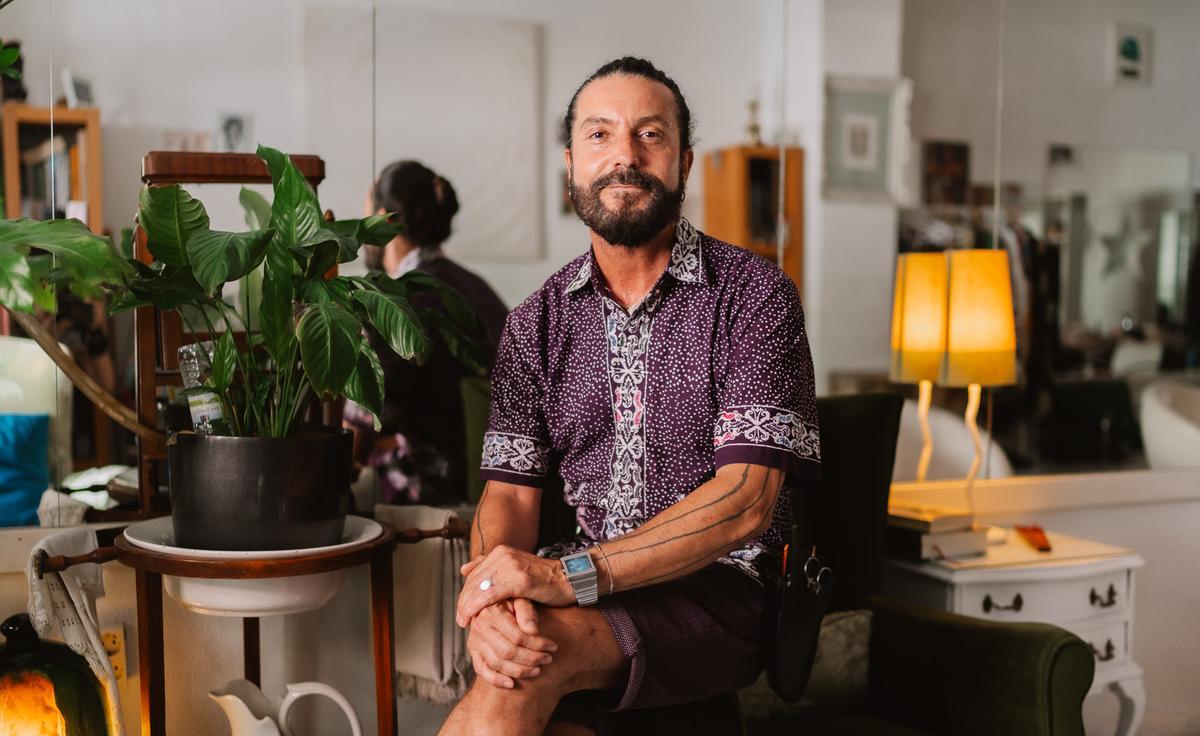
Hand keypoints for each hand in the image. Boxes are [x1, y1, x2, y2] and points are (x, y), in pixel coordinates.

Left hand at [456, 545, 574, 626]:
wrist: (570, 579)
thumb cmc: (545, 579)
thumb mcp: (515, 569)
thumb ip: (491, 567)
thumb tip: (464, 568)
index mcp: (501, 551)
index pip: (475, 573)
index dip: (465, 592)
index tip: (461, 609)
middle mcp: (504, 555)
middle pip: (474, 580)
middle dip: (464, 601)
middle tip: (460, 619)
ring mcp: (511, 566)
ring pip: (480, 588)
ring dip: (468, 606)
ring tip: (464, 622)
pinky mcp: (520, 580)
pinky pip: (491, 594)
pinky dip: (479, 606)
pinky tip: (473, 617)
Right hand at [466, 599, 557, 688]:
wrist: (495, 600)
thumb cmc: (513, 600)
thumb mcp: (521, 598)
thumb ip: (527, 611)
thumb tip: (533, 630)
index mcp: (492, 612)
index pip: (517, 635)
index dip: (538, 644)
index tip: (553, 647)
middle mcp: (480, 627)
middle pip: (508, 651)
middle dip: (531, 658)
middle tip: (548, 659)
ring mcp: (475, 641)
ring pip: (497, 663)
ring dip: (519, 670)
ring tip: (538, 670)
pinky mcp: (473, 652)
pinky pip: (481, 670)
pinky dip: (496, 680)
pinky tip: (512, 684)